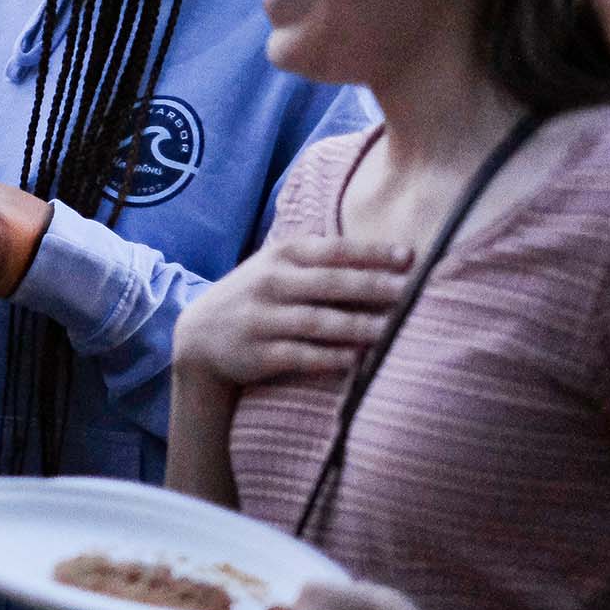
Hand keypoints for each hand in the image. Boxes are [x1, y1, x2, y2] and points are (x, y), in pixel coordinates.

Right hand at [174, 236, 411, 390]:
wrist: (198, 336)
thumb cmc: (254, 297)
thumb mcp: (275, 267)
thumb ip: (318, 261)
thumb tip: (385, 260)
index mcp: (280, 256)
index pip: (332, 250)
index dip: (371, 253)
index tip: (409, 257)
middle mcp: (270, 283)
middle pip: (330, 284)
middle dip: (374, 287)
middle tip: (411, 293)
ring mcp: (263, 319)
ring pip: (318, 322)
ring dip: (359, 326)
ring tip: (394, 330)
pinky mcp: (259, 353)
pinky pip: (301, 355)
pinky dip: (331, 358)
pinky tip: (358, 359)